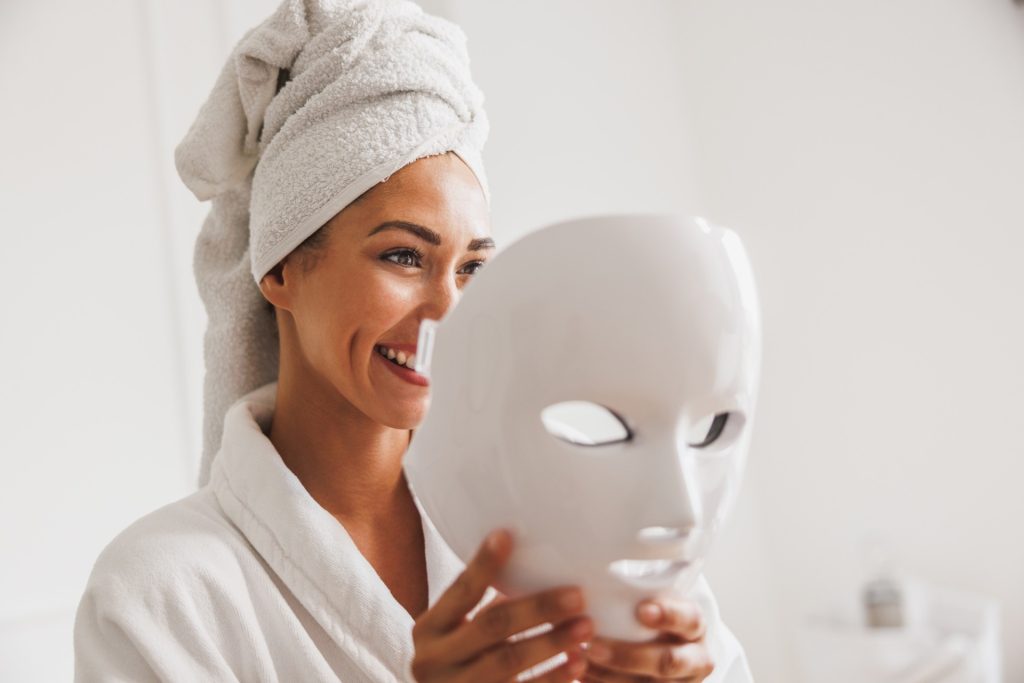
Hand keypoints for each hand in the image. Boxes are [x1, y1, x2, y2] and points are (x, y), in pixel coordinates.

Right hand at [410, 528, 593, 681]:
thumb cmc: (460, 663)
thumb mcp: (456, 635)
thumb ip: (483, 609)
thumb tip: (535, 564)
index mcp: (429, 630)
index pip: (460, 591)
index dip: (484, 564)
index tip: (507, 536)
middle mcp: (433, 660)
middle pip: (491, 625)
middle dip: (538, 608)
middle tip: (577, 595)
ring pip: (509, 661)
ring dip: (552, 642)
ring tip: (586, 626)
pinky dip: (552, 678)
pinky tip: (577, 663)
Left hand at [581, 597, 713, 681]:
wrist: (669, 643)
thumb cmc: (654, 612)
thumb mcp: (657, 598)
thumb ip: (639, 590)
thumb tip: (596, 573)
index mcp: (694, 626)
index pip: (688, 619)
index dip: (667, 615)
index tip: (641, 609)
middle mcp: (694, 659)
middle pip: (668, 662)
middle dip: (628, 656)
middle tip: (593, 646)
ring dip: (608, 675)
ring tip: (579, 659)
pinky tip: (579, 673)